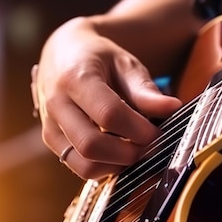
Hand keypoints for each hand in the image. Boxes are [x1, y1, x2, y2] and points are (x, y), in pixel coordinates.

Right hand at [32, 17, 181, 178]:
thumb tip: (173, 108)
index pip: (109, 114)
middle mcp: (56, 105)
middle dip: (128, 153)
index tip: (158, 132)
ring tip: (136, 149)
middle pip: (92, 145)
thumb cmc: (97, 57)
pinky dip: (105, 168)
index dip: (139, 129)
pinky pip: (80, 167)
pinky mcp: (51, 141)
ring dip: (117, 165)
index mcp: (76, 78)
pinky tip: (120, 152)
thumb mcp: (124, 64)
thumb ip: (145, 90)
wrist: (61, 53)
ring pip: (84, 165)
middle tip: (150, 145)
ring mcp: (49, 126)